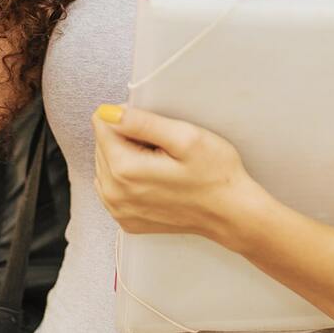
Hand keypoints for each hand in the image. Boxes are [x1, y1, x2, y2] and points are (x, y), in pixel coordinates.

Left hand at [92, 104, 254, 245]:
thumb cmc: (214, 173)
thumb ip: (142, 122)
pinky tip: (154, 176)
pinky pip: (113, 185)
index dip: (130, 116)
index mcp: (126, 170)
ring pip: (105, 164)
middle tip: (163, 143)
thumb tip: (107, 113)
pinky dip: (128, 175)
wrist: (231, 212)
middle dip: (127, 136)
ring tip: (161, 159)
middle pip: (102, 144)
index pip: (103, 124)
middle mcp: (115, 194)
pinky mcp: (127, 220)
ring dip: (127, 155)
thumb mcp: (185, 137)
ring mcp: (119, 211)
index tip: (156, 126)